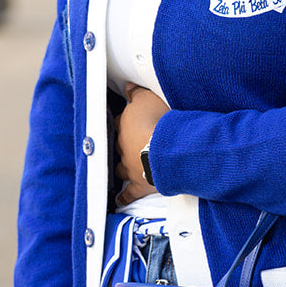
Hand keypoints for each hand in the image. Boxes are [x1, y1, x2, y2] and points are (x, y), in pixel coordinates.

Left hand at [115, 84, 168, 205]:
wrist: (166, 149)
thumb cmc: (159, 121)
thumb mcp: (148, 98)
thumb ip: (136, 92)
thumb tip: (127, 87)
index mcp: (125, 125)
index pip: (120, 121)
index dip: (125, 121)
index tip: (130, 121)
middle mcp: (123, 147)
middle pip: (119, 144)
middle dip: (125, 144)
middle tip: (134, 142)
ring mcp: (129, 167)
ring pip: (121, 168)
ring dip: (124, 167)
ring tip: (127, 167)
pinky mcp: (139, 185)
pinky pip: (129, 193)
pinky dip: (124, 197)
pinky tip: (120, 200)